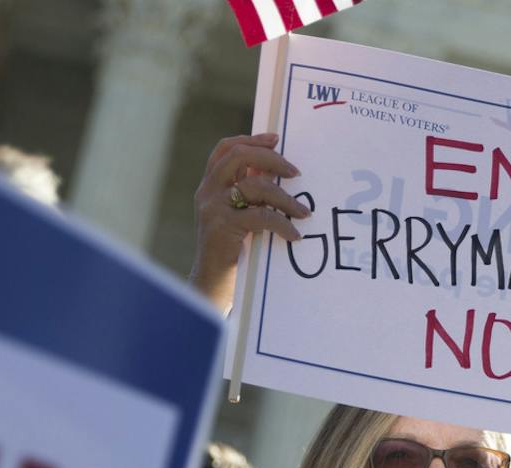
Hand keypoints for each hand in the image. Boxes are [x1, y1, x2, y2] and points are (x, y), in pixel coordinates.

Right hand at [188, 132, 307, 312]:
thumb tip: (276, 174)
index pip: (225, 149)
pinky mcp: (223, 226)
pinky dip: (282, 224)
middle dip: (270, 158)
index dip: (251, 139)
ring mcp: (213, 207)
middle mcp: (207, 192)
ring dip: (285, 198)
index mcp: (209, 186)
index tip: (276, 138)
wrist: (210, 286)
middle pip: (238, 155)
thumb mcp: (235, 217)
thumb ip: (247, 195)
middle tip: (295, 172)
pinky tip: (293, 235)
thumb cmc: (229, 252)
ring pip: (254, 186)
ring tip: (304, 213)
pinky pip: (261, 216)